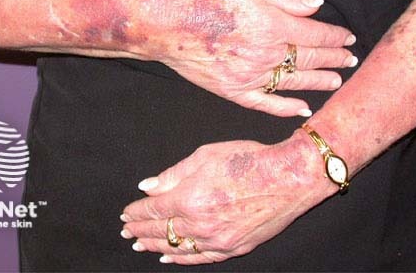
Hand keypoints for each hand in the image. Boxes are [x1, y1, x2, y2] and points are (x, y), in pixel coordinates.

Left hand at [120, 139, 331, 264]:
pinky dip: (181, 259)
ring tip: (139, 245)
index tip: (126, 213)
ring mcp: (218, 240)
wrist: (289, 177)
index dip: (137, 213)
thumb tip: (147, 187)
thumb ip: (174, 174)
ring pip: (178, 248)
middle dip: (140, 231)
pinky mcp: (234, 247)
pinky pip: (200, 258)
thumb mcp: (206, 155)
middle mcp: (201, 224)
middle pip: (162, 231)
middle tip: (126, 231)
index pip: (154, 210)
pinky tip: (168, 258)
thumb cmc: (249, 160)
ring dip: (155, 247)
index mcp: (191, 199)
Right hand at [141, 0, 356, 116]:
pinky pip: (266, 104)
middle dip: (335, 58)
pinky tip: (303, 107)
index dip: (335, 36)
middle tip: (350, 59)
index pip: (316, 34)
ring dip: (320, 81)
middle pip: (311, 58)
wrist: (164, 25)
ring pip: (295, 81)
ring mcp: (251, 76)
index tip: (348, 37)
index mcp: (273, 24)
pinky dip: (286, 107)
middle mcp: (267, 53)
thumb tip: (316, 6)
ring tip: (337, 80)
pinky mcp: (234, 91)